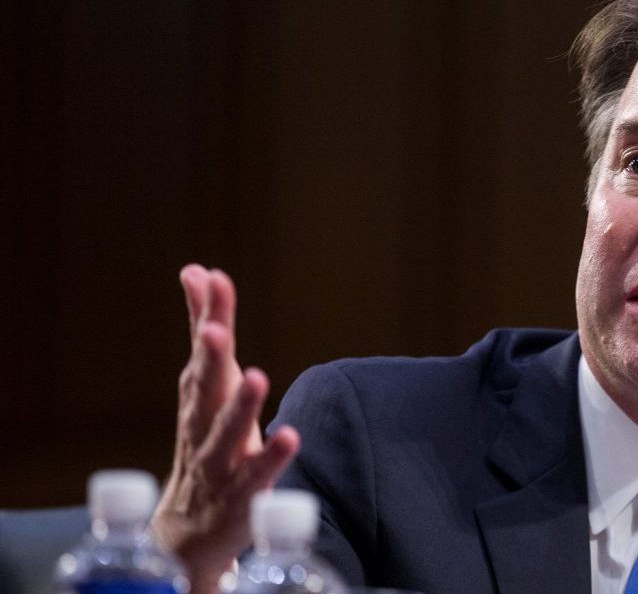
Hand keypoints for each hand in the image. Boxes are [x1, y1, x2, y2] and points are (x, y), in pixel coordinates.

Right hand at [151, 265, 300, 593]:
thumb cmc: (204, 441)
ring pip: (225, 432)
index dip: (206, 314)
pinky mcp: (240, 495)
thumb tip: (197, 270)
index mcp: (200, 394)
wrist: (186, 529)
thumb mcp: (205, 385)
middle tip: (214, 329)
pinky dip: (271, 458)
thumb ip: (204, 331)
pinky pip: (257, 475)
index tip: (211, 277)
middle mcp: (202, 424)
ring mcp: (218, 462)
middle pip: (205, 387)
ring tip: (257, 375)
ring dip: (240, 405)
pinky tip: (290, 437)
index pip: (204, 349)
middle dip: (209, 358)